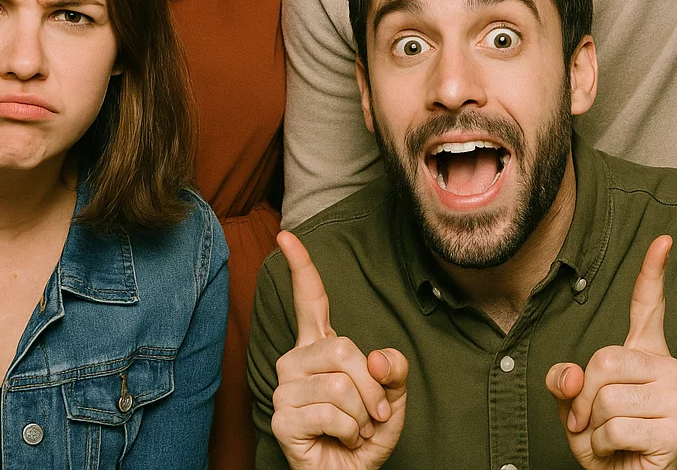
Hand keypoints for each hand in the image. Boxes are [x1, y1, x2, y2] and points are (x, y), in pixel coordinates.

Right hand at [270, 231, 407, 469]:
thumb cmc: (365, 435)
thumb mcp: (392, 398)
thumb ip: (394, 371)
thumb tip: (377, 358)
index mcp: (319, 346)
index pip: (310, 300)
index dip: (300, 266)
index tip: (286, 236)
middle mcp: (296, 360)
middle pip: (343, 349)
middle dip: (373, 388)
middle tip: (375, 414)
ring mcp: (285, 387)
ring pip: (340, 384)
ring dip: (363, 416)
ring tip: (355, 429)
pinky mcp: (282, 417)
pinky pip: (332, 412)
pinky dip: (350, 432)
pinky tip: (340, 440)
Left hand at [546, 236, 676, 469]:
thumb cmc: (600, 437)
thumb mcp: (571, 401)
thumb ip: (562, 379)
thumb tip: (570, 377)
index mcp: (645, 352)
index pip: (648, 306)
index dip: (653, 272)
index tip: (663, 240)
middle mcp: (669, 368)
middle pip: (604, 359)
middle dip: (582, 395)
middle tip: (587, 420)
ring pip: (606, 396)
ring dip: (591, 425)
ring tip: (606, 437)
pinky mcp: (676, 430)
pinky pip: (616, 427)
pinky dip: (602, 444)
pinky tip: (617, 452)